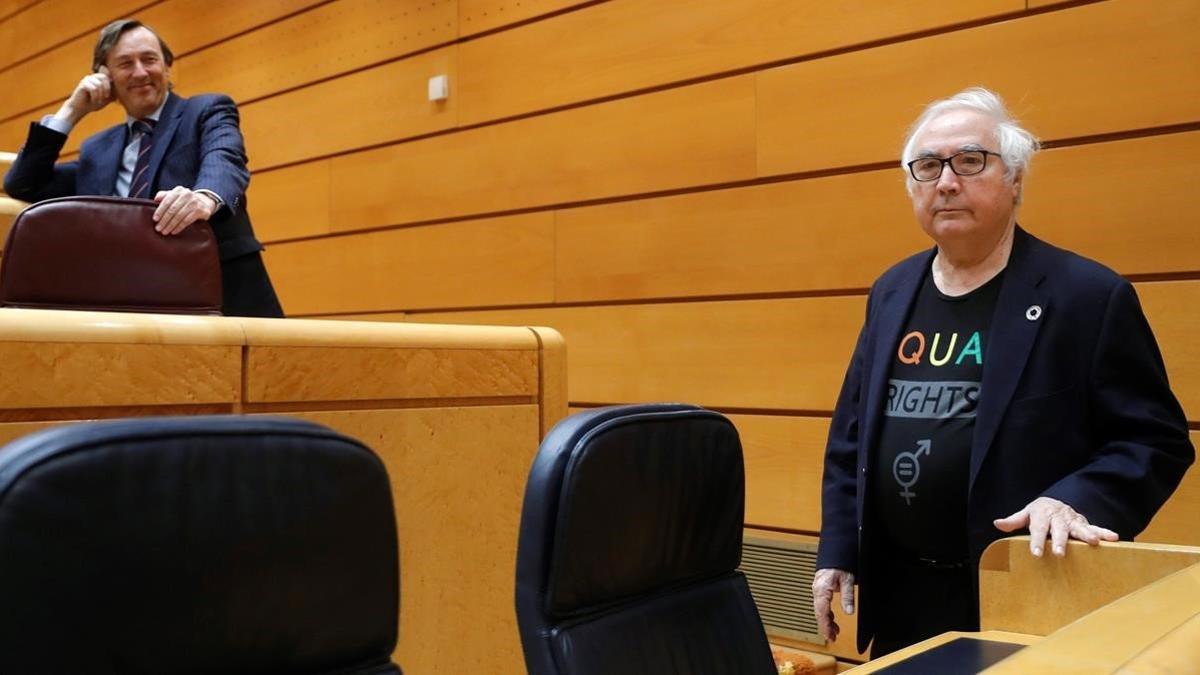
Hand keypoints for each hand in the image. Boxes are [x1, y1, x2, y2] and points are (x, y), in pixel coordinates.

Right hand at [56, 67, 112, 123]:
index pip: (109, 76)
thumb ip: (114, 92)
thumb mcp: (108, 98)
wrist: (81, 108)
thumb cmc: (94, 102)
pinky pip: (93, 89)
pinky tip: (93, 100)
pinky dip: (95, 97)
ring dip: (100, 95)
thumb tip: (122, 88)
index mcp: (100, 78)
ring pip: (99, 84)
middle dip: (107, 89)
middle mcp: (93, 77)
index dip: (111, 85)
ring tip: (98, 100)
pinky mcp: (83, 84)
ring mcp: (87, 79)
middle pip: (104, 77)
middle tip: (105, 97)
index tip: (110, 95)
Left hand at [152, 187, 217, 234]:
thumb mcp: (175, 196)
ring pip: (179, 216)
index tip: (155, 219)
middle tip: (158, 228)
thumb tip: (155, 199)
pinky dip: (179, 227)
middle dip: (164, 220)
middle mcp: (187, 194)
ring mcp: (195, 202)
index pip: (167, 201)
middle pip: (172, 209)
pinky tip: (174, 231)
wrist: (204, 203)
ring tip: (165, 231)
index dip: (160, 211)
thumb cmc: (185, 201)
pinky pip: (187, 221)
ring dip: (171, 225)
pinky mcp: (201, 211)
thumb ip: (164, 196)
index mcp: (178, 190)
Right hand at [812, 567, 854, 642]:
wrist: (835, 551)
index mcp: (822, 589)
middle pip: (819, 613)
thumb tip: (849, 612)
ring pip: (819, 610)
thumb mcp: (847, 579)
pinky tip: (832, 620)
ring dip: (826, 621)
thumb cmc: (839, 562)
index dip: (825, 625)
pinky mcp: (820, 589)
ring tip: (834, 632)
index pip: (822, 612)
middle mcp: (817, 590)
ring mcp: (818, 590)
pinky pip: (821, 605)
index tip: (830, 636)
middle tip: (832, 638)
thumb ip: (847, 596)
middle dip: (825, 626)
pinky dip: (827, 614)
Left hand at [994, 496, 1118, 557]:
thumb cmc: (1038, 513)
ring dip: (1087, 534)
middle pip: (1059, 529)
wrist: (1055, 502)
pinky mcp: (1084, 523)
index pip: (1038, 529)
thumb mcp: (1025, 514)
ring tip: (1094, 542)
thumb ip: (1013, 520)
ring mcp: (1072, 520)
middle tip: (1061, 553)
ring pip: (1079, 527)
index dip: (1037, 541)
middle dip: (1060, 541)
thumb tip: (998, 523)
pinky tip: (1114, 538)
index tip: (1037, 554)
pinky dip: (1104, 532)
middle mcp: (1058, 517)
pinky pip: (1095, 527)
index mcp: (1042, 514)